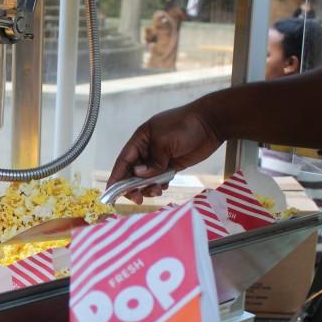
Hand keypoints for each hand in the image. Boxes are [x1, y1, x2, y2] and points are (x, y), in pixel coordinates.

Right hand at [108, 100, 222, 202]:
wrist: (211, 123)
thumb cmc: (186, 126)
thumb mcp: (165, 142)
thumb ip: (153, 161)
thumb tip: (139, 175)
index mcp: (141, 139)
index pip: (123, 161)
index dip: (116, 177)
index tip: (111, 192)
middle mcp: (147, 149)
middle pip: (133, 172)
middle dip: (132, 187)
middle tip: (137, 198)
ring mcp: (160, 157)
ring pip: (147, 178)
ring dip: (148, 187)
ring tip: (157, 191)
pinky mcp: (172, 164)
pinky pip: (160, 178)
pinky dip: (159, 185)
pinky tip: (163, 187)